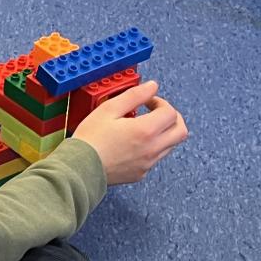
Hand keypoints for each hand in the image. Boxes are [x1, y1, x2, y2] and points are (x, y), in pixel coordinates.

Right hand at [71, 80, 187, 185]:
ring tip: (143, 127)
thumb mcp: (110, 108)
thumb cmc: (91, 139)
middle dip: (172, 118)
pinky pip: (155, 158)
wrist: (79, 168)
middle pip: (180, 131)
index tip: (148, 101)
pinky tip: (133, 143)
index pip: (170, 112)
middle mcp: (152, 149)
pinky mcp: (140, 173)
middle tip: (158, 113)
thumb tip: (152, 86)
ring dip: (163, 133)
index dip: (161, 102)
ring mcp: (147, 163)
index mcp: (146, 130)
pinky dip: (151, 147)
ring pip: (170, 145)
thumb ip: (135, 95)